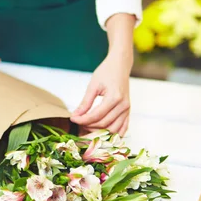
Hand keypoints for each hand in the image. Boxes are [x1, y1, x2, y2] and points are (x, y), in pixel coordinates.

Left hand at [70, 13, 135, 135]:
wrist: (120, 65)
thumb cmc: (106, 72)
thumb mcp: (93, 85)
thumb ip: (85, 102)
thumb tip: (76, 115)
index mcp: (114, 98)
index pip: (96, 115)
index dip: (83, 120)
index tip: (73, 119)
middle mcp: (123, 106)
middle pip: (104, 125)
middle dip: (89, 127)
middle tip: (78, 125)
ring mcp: (127, 110)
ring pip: (113, 130)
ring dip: (100, 133)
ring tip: (87, 130)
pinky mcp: (128, 112)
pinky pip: (123, 129)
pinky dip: (113, 135)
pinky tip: (102, 135)